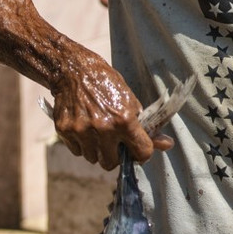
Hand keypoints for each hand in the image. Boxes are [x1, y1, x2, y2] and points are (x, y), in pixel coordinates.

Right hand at [50, 51, 173, 169]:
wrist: (74, 70)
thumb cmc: (107, 84)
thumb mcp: (131, 102)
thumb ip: (147, 127)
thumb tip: (168, 145)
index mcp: (124, 120)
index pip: (142, 153)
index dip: (142, 153)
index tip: (137, 148)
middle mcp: (103, 128)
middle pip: (111, 163)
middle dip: (114, 156)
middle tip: (113, 143)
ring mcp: (82, 130)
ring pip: (92, 158)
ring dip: (97, 150)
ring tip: (97, 132)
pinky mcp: (64, 130)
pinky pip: (77, 151)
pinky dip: (82, 144)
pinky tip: (84, 128)